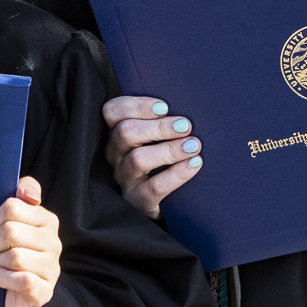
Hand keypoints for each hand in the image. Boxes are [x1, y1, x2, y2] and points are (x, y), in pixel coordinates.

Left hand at [0, 177, 60, 306]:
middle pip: (11, 232)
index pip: (12, 208)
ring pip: (16, 257)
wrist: (10, 295)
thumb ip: (18, 200)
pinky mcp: (45, 290)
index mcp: (46, 220)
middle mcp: (54, 242)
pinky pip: (21, 279)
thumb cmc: (7, 254)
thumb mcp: (10, 225)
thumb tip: (25, 191)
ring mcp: (52, 267)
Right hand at [104, 95, 201, 217]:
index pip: (111, 112)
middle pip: (124, 133)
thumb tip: (187, 101)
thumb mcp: (153, 139)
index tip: (164, 106)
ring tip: (193, 145)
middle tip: (186, 125)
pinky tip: (194, 164)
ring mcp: (125, 180)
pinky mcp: (138, 202)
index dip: (135, 106)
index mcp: (116, 135)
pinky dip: (176, 174)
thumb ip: (160, 121)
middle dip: (158, 127)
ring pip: (137, 159)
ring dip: (168, 149)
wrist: (162, 205)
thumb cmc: (162, 162)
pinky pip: (154, 188)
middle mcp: (115, 156)